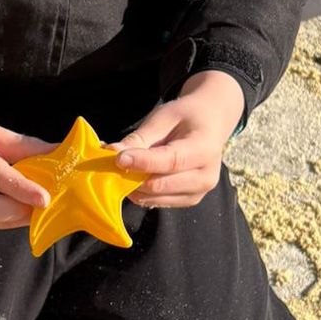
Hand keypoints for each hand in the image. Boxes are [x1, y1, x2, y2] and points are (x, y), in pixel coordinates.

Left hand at [113, 71, 245, 209]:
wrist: (209, 125)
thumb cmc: (186, 117)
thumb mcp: (163, 117)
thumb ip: (140, 137)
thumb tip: (111, 151)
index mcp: (205, 148)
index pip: (171, 161)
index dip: (143, 162)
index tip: (118, 158)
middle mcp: (206, 176)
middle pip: (161, 184)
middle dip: (132, 176)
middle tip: (111, 164)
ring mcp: (199, 192)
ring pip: (156, 197)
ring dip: (133, 186)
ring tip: (124, 168)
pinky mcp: (189, 200)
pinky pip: (158, 202)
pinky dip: (141, 192)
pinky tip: (135, 176)